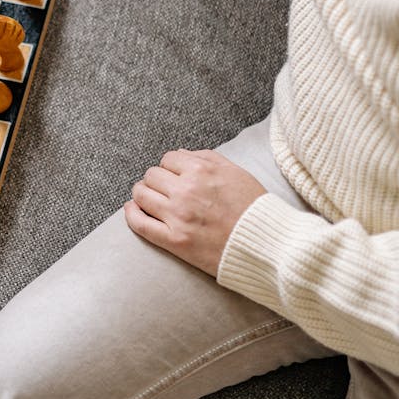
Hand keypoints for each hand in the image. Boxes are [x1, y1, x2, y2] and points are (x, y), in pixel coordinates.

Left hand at [123, 149, 266, 276]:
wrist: (267, 245)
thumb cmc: (254, 208)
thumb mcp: (236, 172)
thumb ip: (206, 158)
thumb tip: (179, 154)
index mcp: (201, 170)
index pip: (168, 159)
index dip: (170, 167)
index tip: (173, 176)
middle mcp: (186, 190)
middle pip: (151, 176)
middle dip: (156, 181)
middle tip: (162, 190)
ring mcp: (178, 216)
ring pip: (141, 195)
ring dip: (142, 195)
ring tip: (148, 199)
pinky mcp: (175, 241)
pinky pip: (140, 224)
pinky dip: (131, 215)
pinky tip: (133, 210)